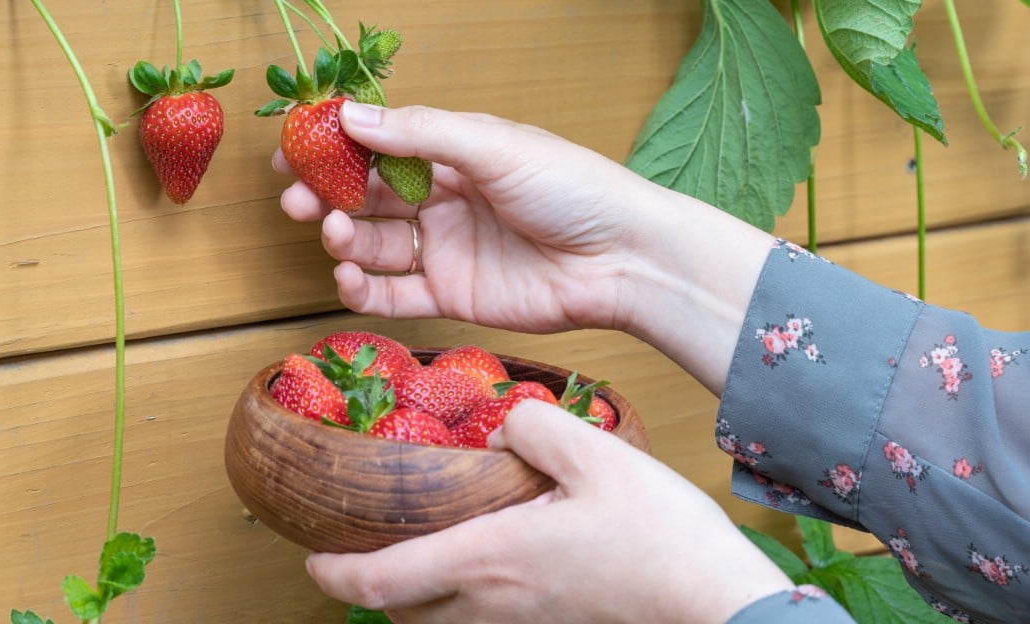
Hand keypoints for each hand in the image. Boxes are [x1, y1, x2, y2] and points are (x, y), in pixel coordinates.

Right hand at [276, 103, 660, 334]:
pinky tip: (347, 278)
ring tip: (334, 232)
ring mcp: (446, 248)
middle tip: (293, 199)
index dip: (334, 146)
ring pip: (375, 245)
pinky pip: (394, 295)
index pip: (379, 144)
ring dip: (343, 238)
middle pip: (367, 195)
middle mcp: (443, 199)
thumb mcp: (493, 146)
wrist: (621, 259)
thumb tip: (350, 116)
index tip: (292, 148)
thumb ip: (421, 133)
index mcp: (454, 152)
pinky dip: (363, 290)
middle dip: (326, 195)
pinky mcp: (453, 295)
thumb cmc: (571, 187)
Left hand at [305, 401, 794, 623]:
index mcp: (491, 559)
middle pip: (402, 616)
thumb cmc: (660, 537)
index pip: (382, 582)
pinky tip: (487, 569)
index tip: (311, 557)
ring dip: (414, 599)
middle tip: (362, 548)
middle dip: (370, 587)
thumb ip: (536, 428)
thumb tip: (502, 425)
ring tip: (417, 556)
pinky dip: (458, 605)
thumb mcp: (598, 456)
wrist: (718, 605)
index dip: (335, 574)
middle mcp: (495, 606)